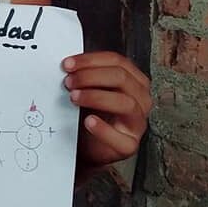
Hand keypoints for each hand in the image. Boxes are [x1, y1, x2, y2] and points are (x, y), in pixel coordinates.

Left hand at [62, 51, 151, 169]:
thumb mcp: (90, 90)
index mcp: (133, 80)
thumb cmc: (91, 114)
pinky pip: (121, 138)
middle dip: (91, 76)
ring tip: (74, 97)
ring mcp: (137, 123)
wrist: (88, 146)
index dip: (91, 60)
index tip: (68, 64)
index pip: (117, 62)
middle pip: (122, 79)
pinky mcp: (129, 145)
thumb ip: (84, 77)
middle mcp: (140, 99)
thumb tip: (68, 66)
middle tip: (69, 81)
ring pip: (126, 103)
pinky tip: (89, 121)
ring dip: (96, 97)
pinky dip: (103, 129)